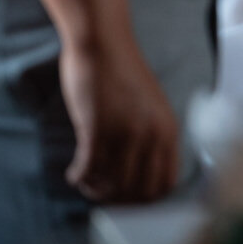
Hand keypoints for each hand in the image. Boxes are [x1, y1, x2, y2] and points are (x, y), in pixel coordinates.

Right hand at [60, 40, 180, 202]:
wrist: (103, 43)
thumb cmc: (123, 73)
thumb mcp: (151, 107)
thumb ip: (151, 137)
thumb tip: (138, 176)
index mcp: (169, 130)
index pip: (165, 183)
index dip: (145, 199)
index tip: (128, 199)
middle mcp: (151, 135)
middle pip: (137, 191)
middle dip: (118, 200)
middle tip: (102, 194)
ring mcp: (124, 132)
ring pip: (110, 184)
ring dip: (95, 189)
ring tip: (85, 182)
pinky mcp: (96, 128)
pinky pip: (87, 169)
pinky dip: (79, 177)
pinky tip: (73, 173)